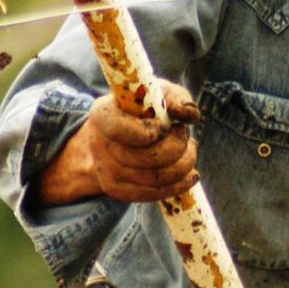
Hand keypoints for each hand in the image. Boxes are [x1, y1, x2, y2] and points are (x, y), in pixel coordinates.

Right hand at [38, 81, 201, 203]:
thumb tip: (186, 114)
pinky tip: (189, 174)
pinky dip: (178, 185)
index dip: (150, 130)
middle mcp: (99, 144)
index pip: (120, 129)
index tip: (165, 124)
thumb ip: (176, 97)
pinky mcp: (117, 190)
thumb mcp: (158, 93)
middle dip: (177, 146)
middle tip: (183, 134)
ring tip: (190, 151)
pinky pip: (153, 194)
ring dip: (183, 164)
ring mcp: (105, 170)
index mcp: (103, 114)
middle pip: (146, 157)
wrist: (119, 135)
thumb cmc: (143, 109)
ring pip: (155, 178)